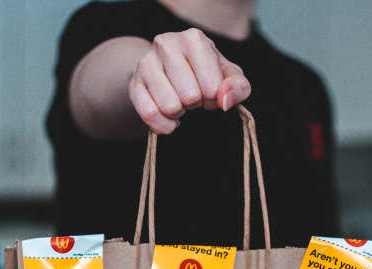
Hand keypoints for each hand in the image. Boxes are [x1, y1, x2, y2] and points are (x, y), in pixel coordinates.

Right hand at [130, 29, 250, 133]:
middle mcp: (166, 44)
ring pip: (169, 106)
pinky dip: (163, 125)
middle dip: (196, 103)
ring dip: (179, 112)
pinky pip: (149, 114)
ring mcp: (146, 63)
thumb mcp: (228, 76)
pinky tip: (168, 119)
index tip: (209, 89)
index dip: (214, 96)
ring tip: (180, 101)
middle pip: (190, 97)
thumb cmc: (204, 72)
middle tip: (193, 95)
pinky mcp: (134, 84)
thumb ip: (238, 87)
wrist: (169, 70)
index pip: (212, 85)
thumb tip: (225, 100)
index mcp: (193, 39)